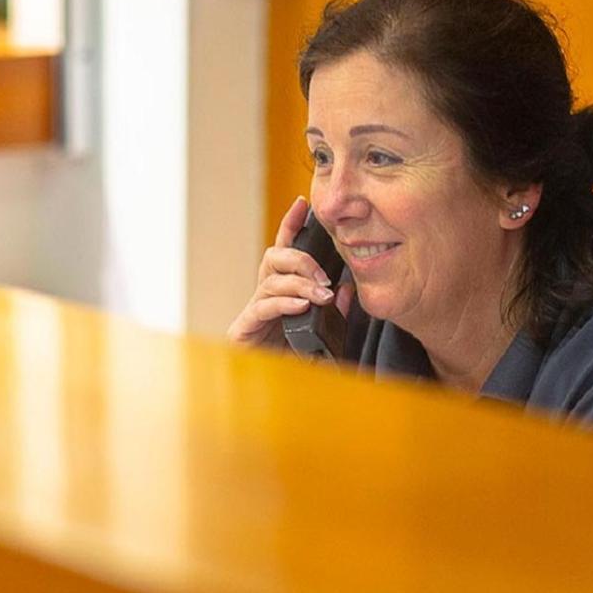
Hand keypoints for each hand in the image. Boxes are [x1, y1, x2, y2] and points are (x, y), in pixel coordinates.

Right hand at [227, 196, 354, 348]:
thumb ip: (335, 310)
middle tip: (325, 277)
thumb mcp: (323, 330)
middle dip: (301, 260)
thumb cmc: (294, 357)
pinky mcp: (245, 327)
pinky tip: (301, 306)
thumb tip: (346, 289)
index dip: (291, 225)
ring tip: (321, 295)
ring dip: (299, 284)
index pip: (286, 249)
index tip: (303, 204)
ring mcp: (254, 310)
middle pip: (275, 257)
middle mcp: (265, 294)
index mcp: (282, 290)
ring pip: (271, 280)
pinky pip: (263, 307)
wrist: (272, 387)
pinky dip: (284, 303)